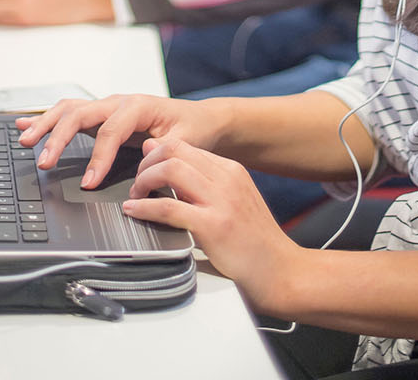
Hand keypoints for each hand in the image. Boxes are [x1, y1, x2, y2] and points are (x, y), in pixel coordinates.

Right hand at [16, 92, 228, 178]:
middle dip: (59, 137)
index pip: (111, 131)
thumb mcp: (186, 142)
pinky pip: (70, 113)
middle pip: (81, 113)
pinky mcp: (100, 115)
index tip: (89, 183)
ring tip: (25, 139)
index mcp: (139, 106)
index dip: (98, 157)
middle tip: (44, 162)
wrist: (199, 118)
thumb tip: (145, 167)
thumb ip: (167, 153)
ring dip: (46, 124)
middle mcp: (119, 102)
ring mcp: (107, 106)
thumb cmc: (192, 129)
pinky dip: (46, 118)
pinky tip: (24, 123)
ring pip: (70, 109)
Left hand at [126, 137, 300, 312]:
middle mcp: (227, 179)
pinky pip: (169, 207)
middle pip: (174, 151)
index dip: (156, 154)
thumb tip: (172, 171)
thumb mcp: (234, 202)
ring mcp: (221, 201)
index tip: (144, 169)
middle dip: (146, 163)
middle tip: (136, 182)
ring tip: (135, 196)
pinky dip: (145, 208)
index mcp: (232, 170)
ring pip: (170, 170)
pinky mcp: (213, 227)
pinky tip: (135, 212)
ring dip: (144, 181)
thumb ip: (205, 185)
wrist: (281, 271)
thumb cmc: (256, 242)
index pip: (184, 145)